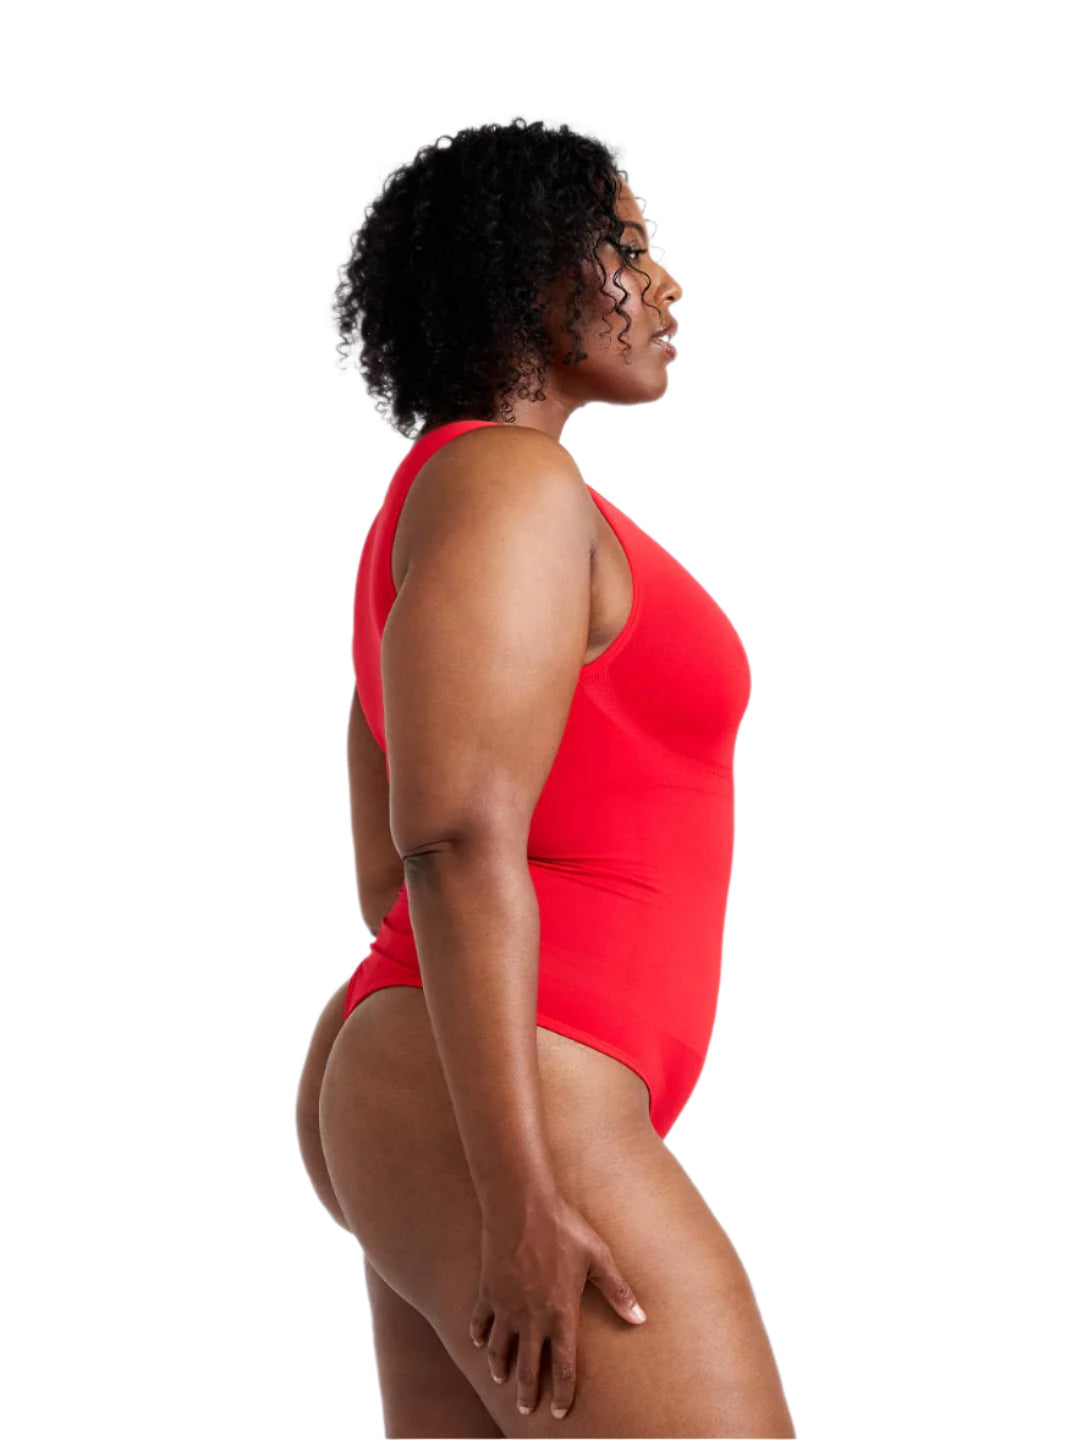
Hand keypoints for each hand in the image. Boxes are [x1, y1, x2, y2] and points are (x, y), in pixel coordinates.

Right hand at [469, 1188, 646, 1420]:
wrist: (522, 1205)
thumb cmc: (564, 1228)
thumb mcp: (598, 1258)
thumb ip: (618, 1291)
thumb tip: (641, 1318)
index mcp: (561, 1315)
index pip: (564, 1367)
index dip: (563, 1394)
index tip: (561, 1412)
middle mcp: (531, 1319)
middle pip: (528, 1368)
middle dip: (528, 1394)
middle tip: (526, 1410)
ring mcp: (506, 1306)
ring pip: (499, 1351)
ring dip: (500, 1369)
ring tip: (501, 1379)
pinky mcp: (488, 1291)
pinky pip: (480, 1321)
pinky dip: (478, 1335)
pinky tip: (478, 1342)